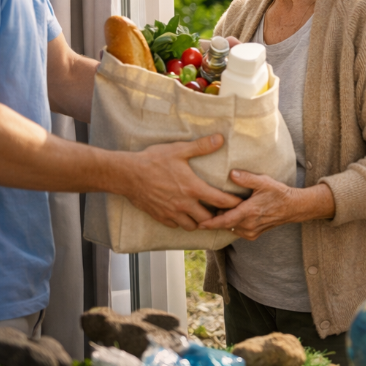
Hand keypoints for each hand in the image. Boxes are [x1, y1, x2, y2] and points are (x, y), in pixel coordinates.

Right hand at [118, 135, 242, 230]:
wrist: (126, 174)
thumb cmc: (152, 161)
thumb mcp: (179, 150)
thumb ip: (201, 146)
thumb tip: (220, 138)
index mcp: (192, 188)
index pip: (220, 201)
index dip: (233, 204)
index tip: (239, 203)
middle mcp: (184, 204)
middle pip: (208, 219)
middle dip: (217, 217)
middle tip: (222, 211)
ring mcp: (171, 212)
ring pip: (192, 226)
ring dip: (200, 222)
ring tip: (203, 214)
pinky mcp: (160, 216)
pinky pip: (176, 226)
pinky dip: (183, 222)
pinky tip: (184, 215)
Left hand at [197, 170, 318, 239]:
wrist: (293, 207)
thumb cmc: (278, 193)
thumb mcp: (264, 182)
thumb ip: (246, 178)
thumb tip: (231, 173)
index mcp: (249, 212)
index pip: (225, 220)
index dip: (211, 223)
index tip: (199, 224)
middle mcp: (249, 225)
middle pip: (225, 224)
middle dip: (216, 217)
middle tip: (208, 208)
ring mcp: (252, 232)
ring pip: (230, 228)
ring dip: (225, 220)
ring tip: (221, 210)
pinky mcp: (253, 235)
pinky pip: (237, 231)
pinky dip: (232, 224)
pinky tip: (234, 214)